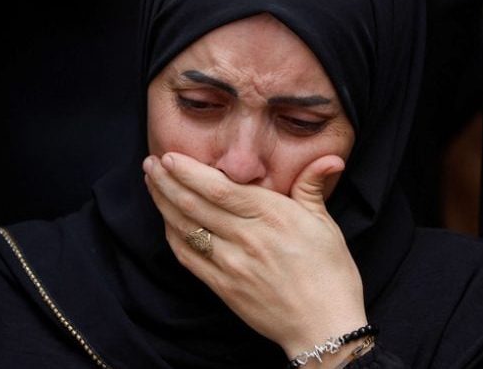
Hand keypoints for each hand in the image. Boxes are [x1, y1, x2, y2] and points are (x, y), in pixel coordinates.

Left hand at [143, 152, 367, 362]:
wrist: (323, 326)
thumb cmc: (330, 274)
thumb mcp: (326, 225)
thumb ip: (313, 187)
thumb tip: (331, 158)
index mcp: (272, 216)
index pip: (218, 188)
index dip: (189, 171)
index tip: (170, 156)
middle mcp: (246, 238)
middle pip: (194, 204)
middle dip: (167, 180)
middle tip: (151, 162)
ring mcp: (231, 264)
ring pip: (185, 228)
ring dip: (163, 203)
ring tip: (152, 183)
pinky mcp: (222, 286)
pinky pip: (188, 257)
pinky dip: (173, 236)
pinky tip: (167, 221)